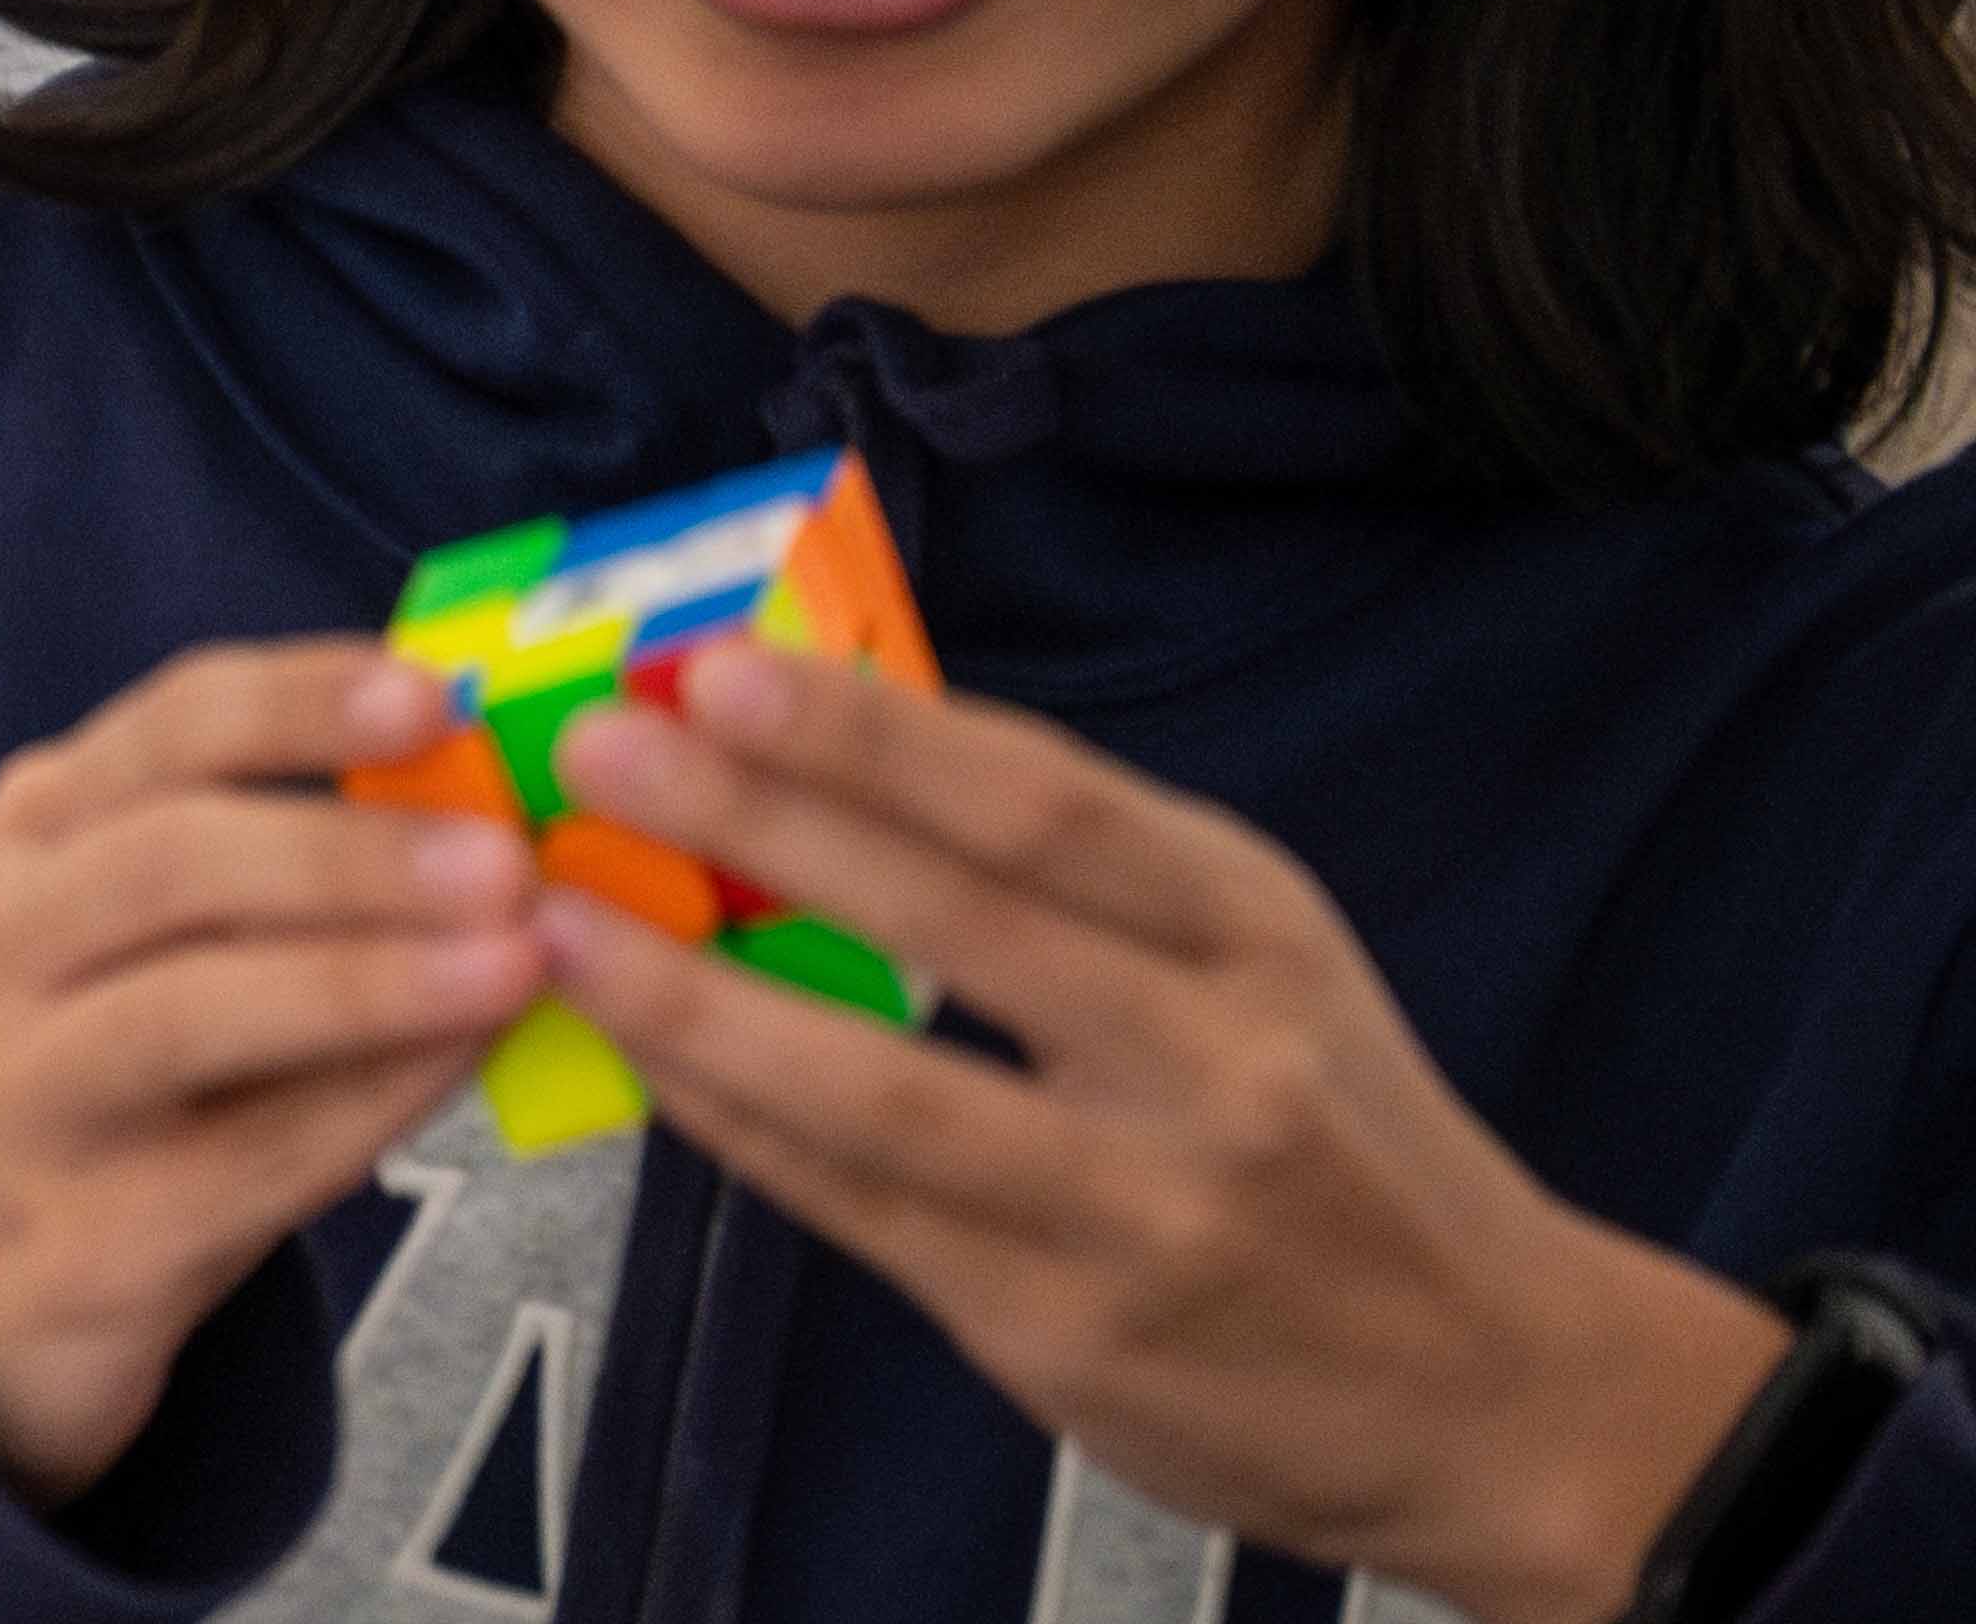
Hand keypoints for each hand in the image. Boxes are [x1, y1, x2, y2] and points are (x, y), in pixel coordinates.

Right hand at [0, 640, 546, 1499]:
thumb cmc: (106, 1057)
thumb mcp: (139, 923)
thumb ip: (272, 851)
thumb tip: (484, 798)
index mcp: (33, 831)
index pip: (167, 729)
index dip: (304, 702)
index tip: (437, 697)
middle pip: (170, 864)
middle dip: (351, 853)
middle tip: (504, 860)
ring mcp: (19, 1091)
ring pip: (191, 1011)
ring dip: (368, 977)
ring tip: (510, 962)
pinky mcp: (80, 1234)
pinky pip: (248, 1156)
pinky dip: (372, 1101)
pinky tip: (463, 1064)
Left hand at [545, 645, 1783, 1623]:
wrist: (1502, 1397)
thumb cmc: (1339, 1137)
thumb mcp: (1259, 962)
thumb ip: (1076, 871)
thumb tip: (829, 749)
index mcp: (1252, 937)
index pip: (1044, 807)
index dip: (870, 733)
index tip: (716, 666)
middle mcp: (1209, 1068)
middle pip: (952, 925)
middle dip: (754, 827)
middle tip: (593, 752)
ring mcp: (1133, 1212)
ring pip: (878, 1088)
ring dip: (697, 999)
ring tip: (562, 919)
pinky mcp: (1059, 1332)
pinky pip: (855, 1204)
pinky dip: (734, 1119)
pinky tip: (639, 1054)